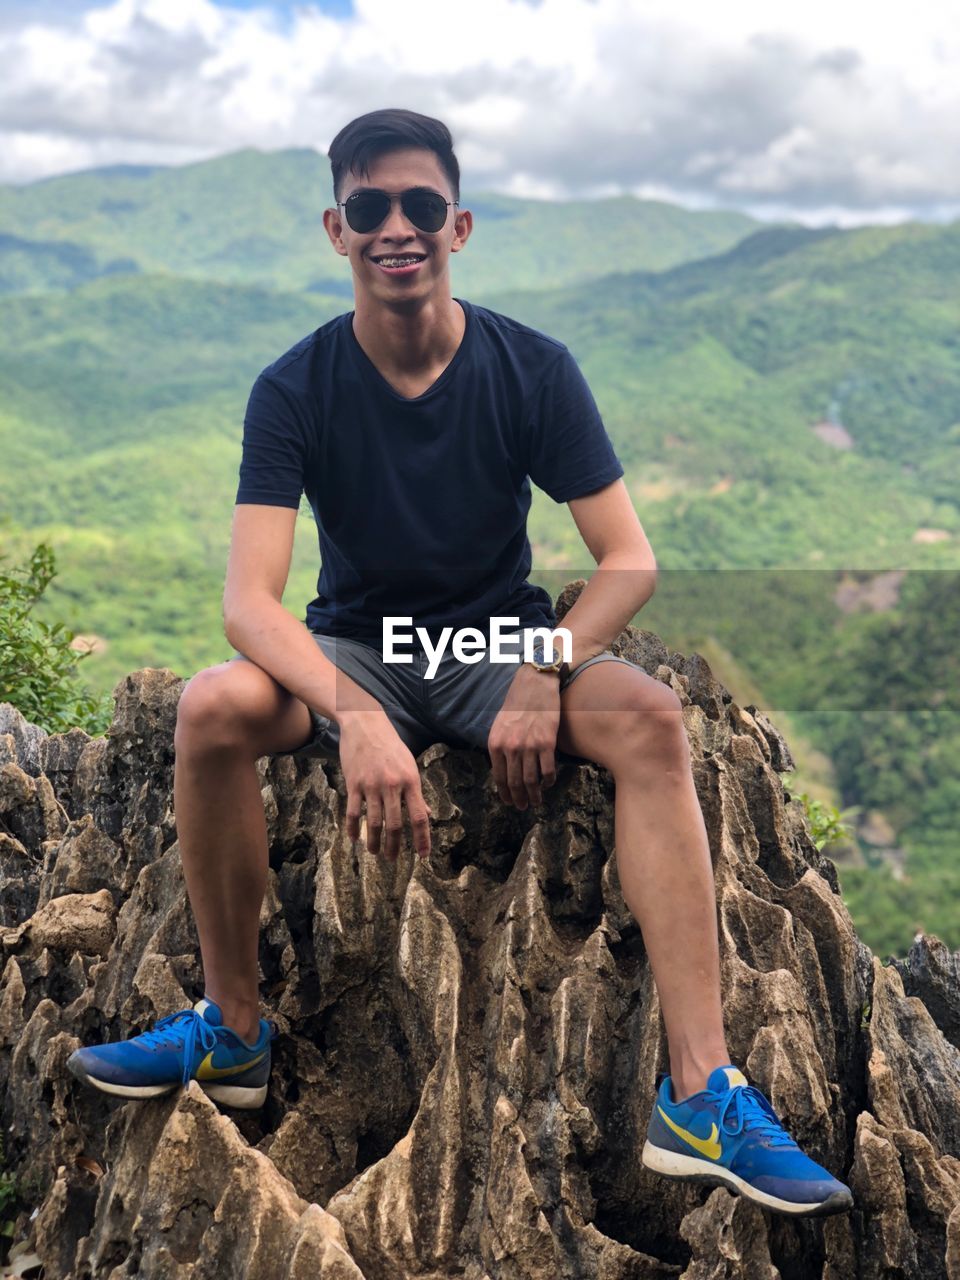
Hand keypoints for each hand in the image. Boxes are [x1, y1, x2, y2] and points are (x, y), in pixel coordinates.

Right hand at [338, 710, 431, 861]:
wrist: (365, 723)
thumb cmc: (390, 745)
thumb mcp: (409, 765)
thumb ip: (416, 792)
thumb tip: (427, 814)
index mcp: (411, 781)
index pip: (419, 816)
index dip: (422, 838)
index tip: (423, 856)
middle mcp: (392, 785)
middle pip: (395, 824)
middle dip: (395, 846)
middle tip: (393, 860)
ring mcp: (371, 785)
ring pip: (373, 822)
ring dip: (374, 841)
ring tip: (375, 852)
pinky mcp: (353, 783)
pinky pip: (353, 811)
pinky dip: (353, 828)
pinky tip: (354, 839)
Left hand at [487, 665, 559, 809]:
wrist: (534, 684)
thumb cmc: (517, 703)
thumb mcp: (499, 725)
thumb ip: (500, 747)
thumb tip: (503, 769)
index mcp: (495, 744)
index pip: (499, 777)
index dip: (505, 793)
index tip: (509, 802)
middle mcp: (510, 747)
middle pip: (515, 782)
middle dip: (519, 799)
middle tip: (523, 807)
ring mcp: (528, 746)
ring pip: (531, 780)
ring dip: (535, 795)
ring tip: (537, 802)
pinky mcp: (546, 742)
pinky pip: (548, 770)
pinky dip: (549, 781)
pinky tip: (549, 784)